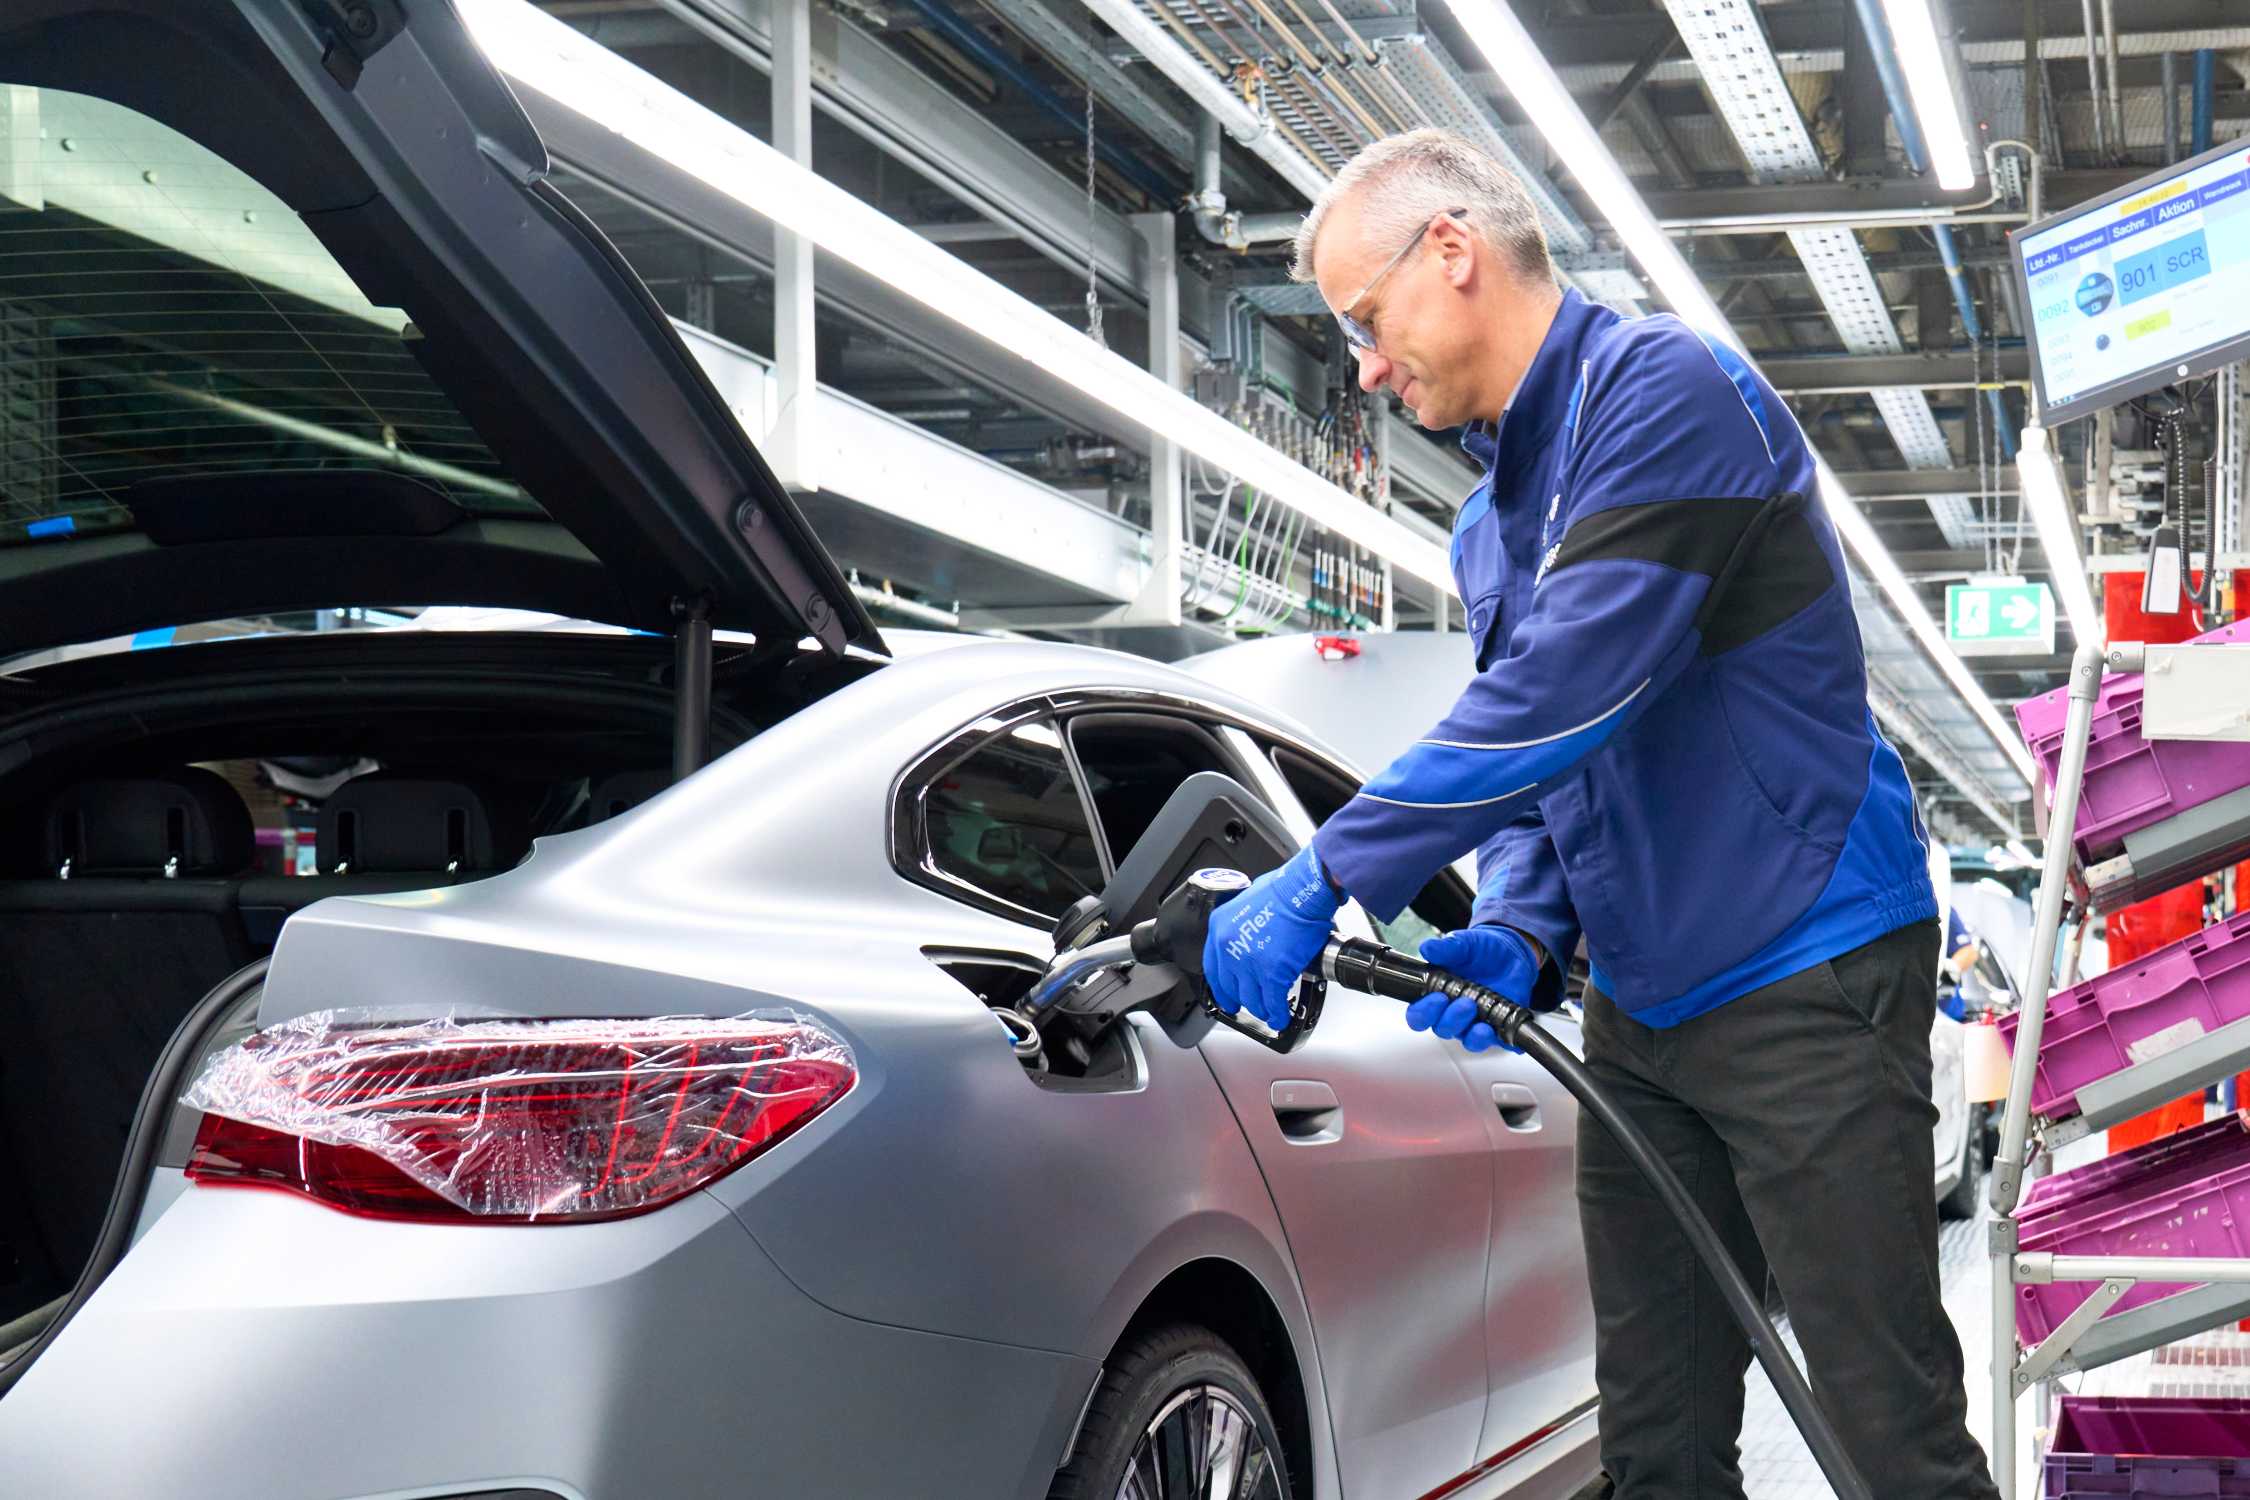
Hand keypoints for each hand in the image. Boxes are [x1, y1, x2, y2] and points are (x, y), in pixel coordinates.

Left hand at [1201, 845, 1340, 1033]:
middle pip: (1231, 987)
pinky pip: (1273, 1003)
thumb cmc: (1284, 889)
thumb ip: (1244, 924)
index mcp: (1220, 927)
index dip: (1221, 986)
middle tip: (1249, 1005)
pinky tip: (1281, 1017)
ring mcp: (1248, 963)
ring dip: (1262, 1009)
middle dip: (1241, 1000)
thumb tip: (1253, 936)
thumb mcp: (1248, 902)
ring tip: (1270, 1012)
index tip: (1226, 994)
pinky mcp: (1271, 974)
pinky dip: (1278, 1014)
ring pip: (1251, 999)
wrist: (1303, 890)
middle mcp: (1228, 947)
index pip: (1213, 967)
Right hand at [1405, 926, 1539, 1052]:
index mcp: (1436, 995)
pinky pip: (1492, 1042)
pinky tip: (1491, 1028)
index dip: (1423, 1012)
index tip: (1436, 998)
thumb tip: (1427, 948)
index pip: (1419, 1014)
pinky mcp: (1496, 1028)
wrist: (1511, 952)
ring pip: (1465, 1038)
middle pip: (1441, 1029)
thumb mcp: (1464, 944)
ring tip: (1476, 1010)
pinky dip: (1490, 1038)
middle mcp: (1452, 1013)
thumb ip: (1446, 948)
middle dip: (1449, 1018)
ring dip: (1470, 1030)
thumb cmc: (1481, 950)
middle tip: (1462, 1002)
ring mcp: (1474, 1022)